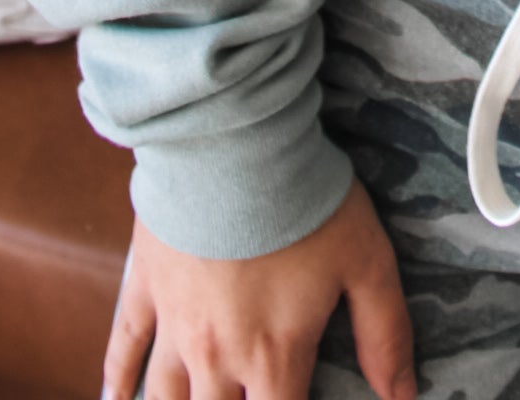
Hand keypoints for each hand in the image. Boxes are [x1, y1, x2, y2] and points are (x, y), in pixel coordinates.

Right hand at [103, 176, 415, 399]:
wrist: (235, 143)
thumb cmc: (306, 200)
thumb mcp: (366, 261)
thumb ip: (386, 334)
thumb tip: (403, 395)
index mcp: (275, 358)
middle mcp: (219, 357)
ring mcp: (175, 325)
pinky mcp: (145, 288)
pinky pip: (124, 348)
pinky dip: (116, 381)